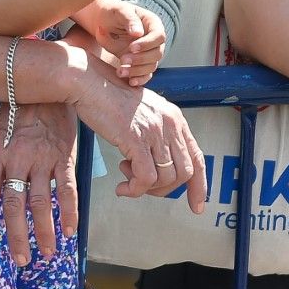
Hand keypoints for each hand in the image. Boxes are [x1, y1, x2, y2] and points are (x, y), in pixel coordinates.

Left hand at [0, 103, 77, 265]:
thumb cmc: (15, 114)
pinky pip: (67, 187)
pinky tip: (70, 230)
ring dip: (44, 230)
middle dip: (17, 235)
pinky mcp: (64, 156)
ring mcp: (42, 158)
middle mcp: (17, 159)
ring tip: (47, 253)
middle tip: (21, 260)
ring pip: (41, 200)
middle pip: (14, 203)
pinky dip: (69, 210)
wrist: (45, 87)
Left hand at [73, 0, 165, 85]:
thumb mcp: (119, 11)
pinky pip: (146, 74)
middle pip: (157, 53)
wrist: (104, 22)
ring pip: (151, 66)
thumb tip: (138, 32)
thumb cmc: (113, 14)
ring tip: (120, 71)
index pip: (158, 36)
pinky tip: (130, 82)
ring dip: (137, 71)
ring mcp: (149, 53)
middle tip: (123, 60)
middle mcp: (154, 40)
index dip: (147, 44)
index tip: (131, 47)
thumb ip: (129, 19)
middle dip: (140, 59)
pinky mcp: (141, 63)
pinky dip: (140, 79)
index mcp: (152, 24)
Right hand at [74, 74, 204, 209]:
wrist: (89, 83)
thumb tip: (159, 161)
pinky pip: (145, 178)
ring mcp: (154, 131)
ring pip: (165, 178)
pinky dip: (134, 189)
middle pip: (184, 173)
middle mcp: (170, 124)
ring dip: (146, 188)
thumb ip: (157, 133)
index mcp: (175, 119)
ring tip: (127, 177)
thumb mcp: (144, 113)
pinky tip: (122, 186)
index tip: (196, 205)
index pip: (198, 158)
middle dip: (164, 189)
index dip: (199, 186)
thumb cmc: (110, 98)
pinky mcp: (136, 139)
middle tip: (142, 186)